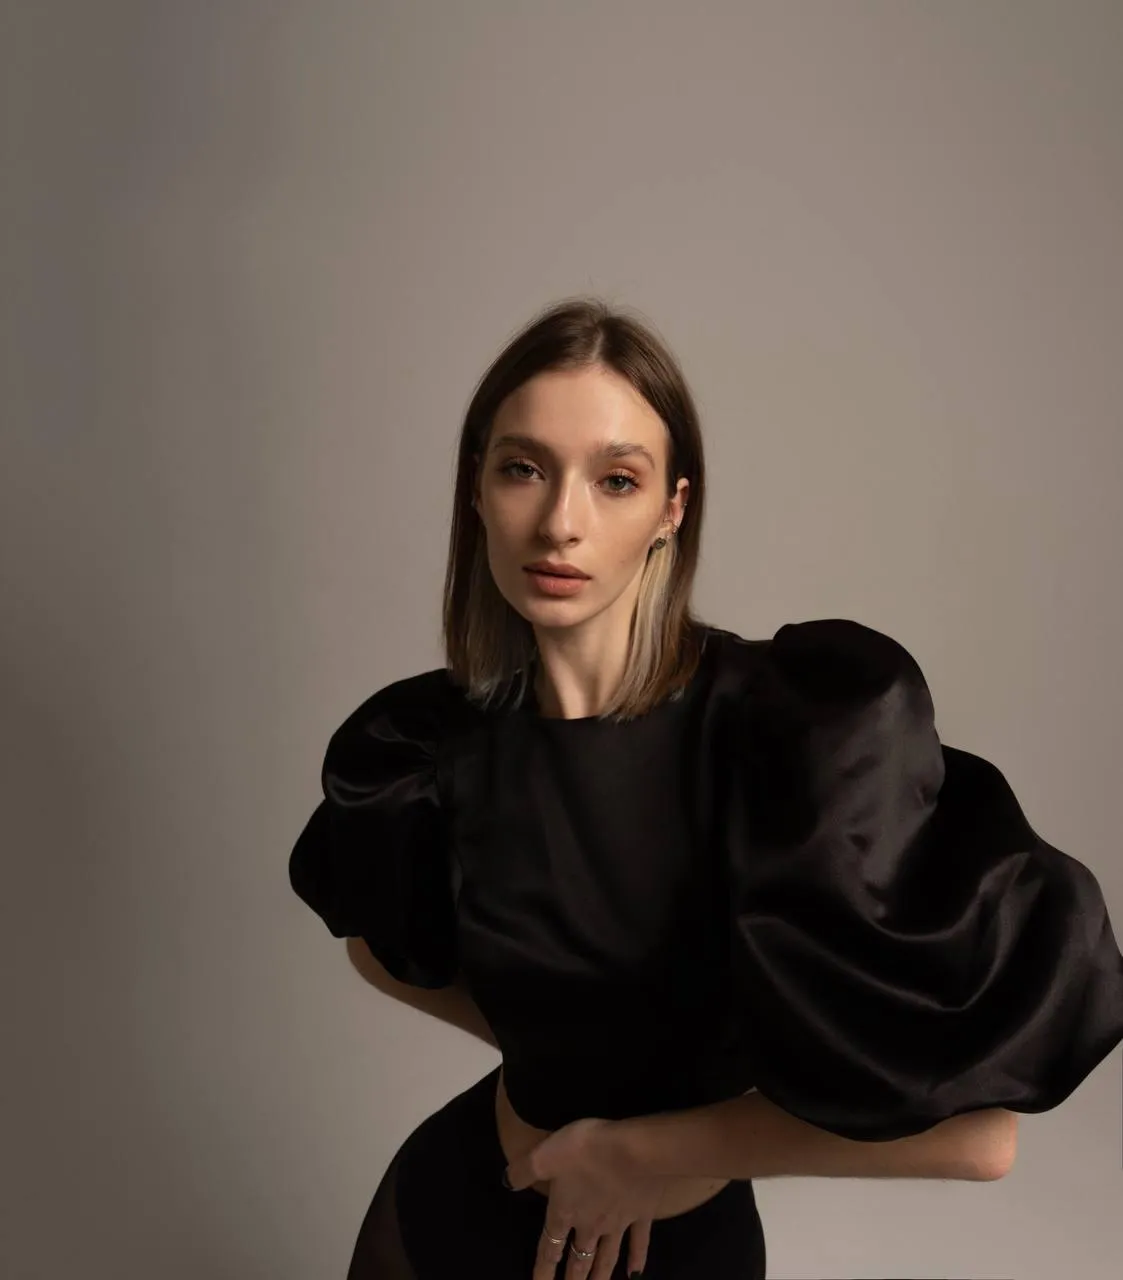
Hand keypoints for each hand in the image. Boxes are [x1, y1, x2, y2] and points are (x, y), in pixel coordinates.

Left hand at [504, 1115, 661, 1279]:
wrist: (635, 1150)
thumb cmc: (586, 1151)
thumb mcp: (545, 1154)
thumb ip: (524, 1170)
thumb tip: (507, 1182)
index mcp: (565, 1212)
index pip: (550, 1248)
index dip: (543, 1270)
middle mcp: (591, 1225)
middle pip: (579, 1259)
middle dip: (572, 1279)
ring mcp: (619, 1223)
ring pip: (607, 1257)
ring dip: (599, 1276)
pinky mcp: (643, 1214)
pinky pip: (639, 1242)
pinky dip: (637, 1258)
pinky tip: (635, 1273)